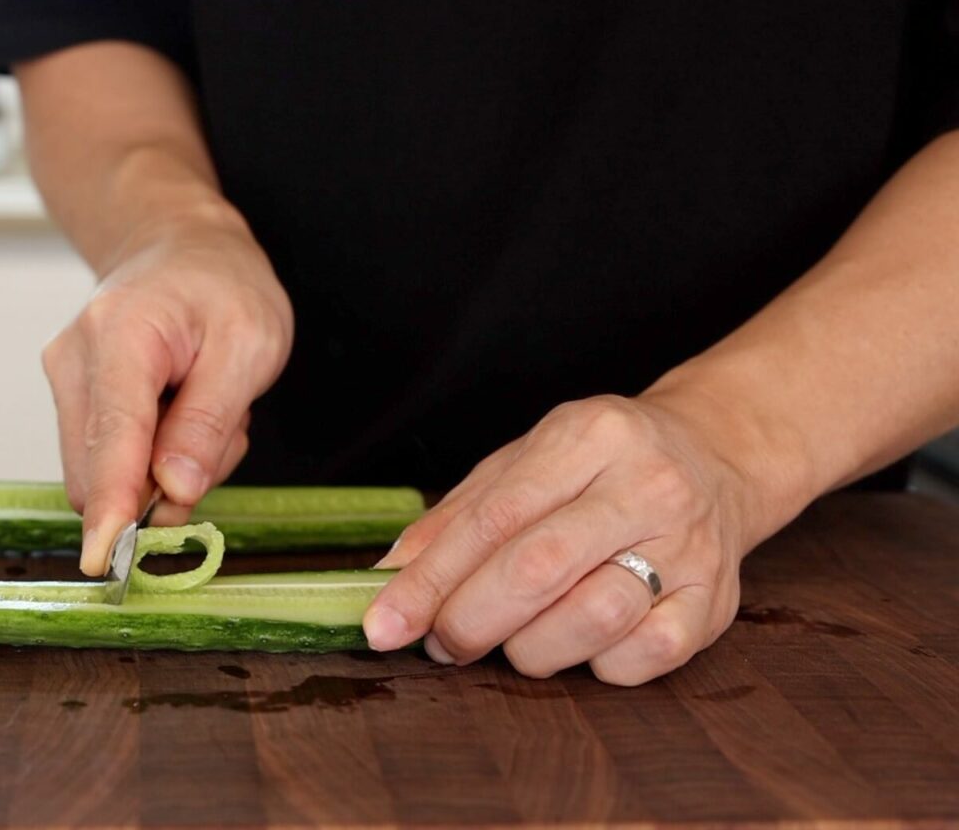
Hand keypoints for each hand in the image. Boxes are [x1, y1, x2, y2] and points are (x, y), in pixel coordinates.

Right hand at [44, 213, 292, 575]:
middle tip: (221, 431)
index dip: (111, 505)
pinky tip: (179, 411)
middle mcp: (73, 359)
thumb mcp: (249, 344)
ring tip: (203, 407)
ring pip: (104, 474)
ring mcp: (64, 379)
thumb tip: (172, 491)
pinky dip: (152, 456)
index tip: (104, 557)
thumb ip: (208, 421)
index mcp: (120, 336)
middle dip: (164, 482)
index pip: (112, 439)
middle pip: (100, 471)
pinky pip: (107, 461)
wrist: (180, 244)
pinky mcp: (69, 398)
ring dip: (163, 468)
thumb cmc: (221, 285)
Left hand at [364, 393, 796, 684]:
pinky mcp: (715, 601)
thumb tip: (387, 579)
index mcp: (589, 436)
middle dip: (470, 620)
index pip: (493, 517)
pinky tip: (583, 644)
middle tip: (442, 645)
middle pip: (538, 567)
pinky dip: (599, 664)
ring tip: (516, 641)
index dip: (431, 579)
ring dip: (532, 648)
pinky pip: (644, 657)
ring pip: (593, 617)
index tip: (385, 624)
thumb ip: (455, 519)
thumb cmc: (598, 467)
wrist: (716, 458)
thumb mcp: (523, 464)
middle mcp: (646, 485)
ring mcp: (690, 544)